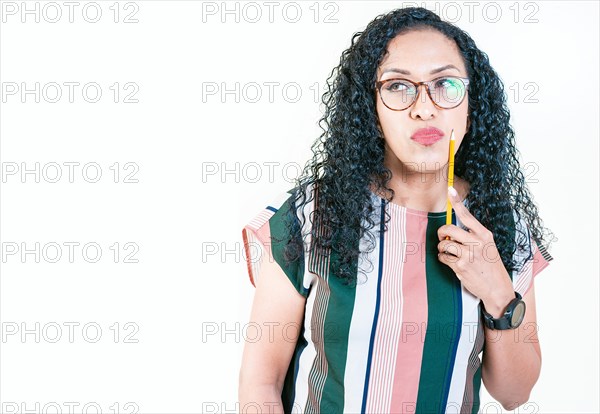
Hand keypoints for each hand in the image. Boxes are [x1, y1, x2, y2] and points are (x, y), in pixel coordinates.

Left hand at [437, 186, 513, 316]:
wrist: (498, 288)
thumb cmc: (491, 266)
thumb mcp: (488, 247)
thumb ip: (473, 237)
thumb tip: (452, 229)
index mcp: (484, 235)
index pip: (467, 215)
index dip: (456, 202)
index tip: (449, 190)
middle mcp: (477, 242)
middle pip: (448, 229)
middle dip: (441, 232)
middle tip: (442, 237)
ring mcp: (468, 254)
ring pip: (443, 243)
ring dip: (442, 248)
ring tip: (449, 253)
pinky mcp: (461, 266)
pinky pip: (443, 257)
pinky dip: (443, 259)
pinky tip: (452, 262)